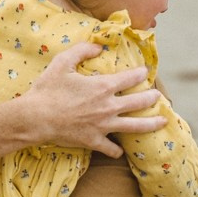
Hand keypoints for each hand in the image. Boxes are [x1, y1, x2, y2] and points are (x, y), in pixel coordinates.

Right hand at [0, 44, 163, 157]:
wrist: (35, 118)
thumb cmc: (47, 89)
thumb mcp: (62, 62)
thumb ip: (82, 50)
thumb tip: (98, 46)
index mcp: (103, 86)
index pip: (130, 78)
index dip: (140, 73)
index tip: (145, 72)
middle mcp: (109, 107)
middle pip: (139, 102)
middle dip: (152, 98)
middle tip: (158, 96)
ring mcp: (103, 126)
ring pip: (135, 126)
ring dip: (151, 124)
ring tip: (162, 122)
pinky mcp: (93, 141)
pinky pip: (111, 149)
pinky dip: (116, 150)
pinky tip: (119, 150)